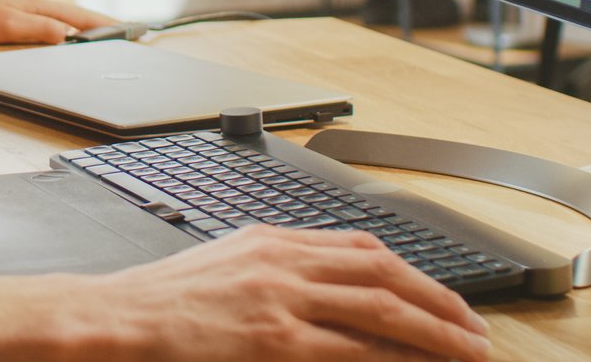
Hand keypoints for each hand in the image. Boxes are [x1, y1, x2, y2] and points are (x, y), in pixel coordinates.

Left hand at [0, 0, 119, 44]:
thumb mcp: (5, 26)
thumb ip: (37, 29)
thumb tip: (68, 34)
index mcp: (38, 5)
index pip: (81, 16)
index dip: (106, 24)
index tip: (129, 30)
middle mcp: (37, 4)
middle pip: (79, 15)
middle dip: (104, 24)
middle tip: (129, 34)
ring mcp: (28, 9)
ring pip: (67, 19)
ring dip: (88, 26)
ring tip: (109, 36)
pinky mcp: (19, 17)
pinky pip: (55, 23)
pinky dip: (70, 29)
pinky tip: (72, 37)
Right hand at [94, 226, 490, 360]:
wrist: (115, 318)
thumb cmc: (158, 303)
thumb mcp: (222, 266)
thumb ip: (270, 269)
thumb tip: (314, 288)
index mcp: (272, 239)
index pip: (361, 247)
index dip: (411, 272)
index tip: (439, 295)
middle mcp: (284, 260)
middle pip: (384, 272)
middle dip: (439, 300)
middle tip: (475, 327)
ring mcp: (283, 299)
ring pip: (382, 307)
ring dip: (435, 330)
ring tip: (468, 350)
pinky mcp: (276, 340)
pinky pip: (352, 348)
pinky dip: (393, 357)